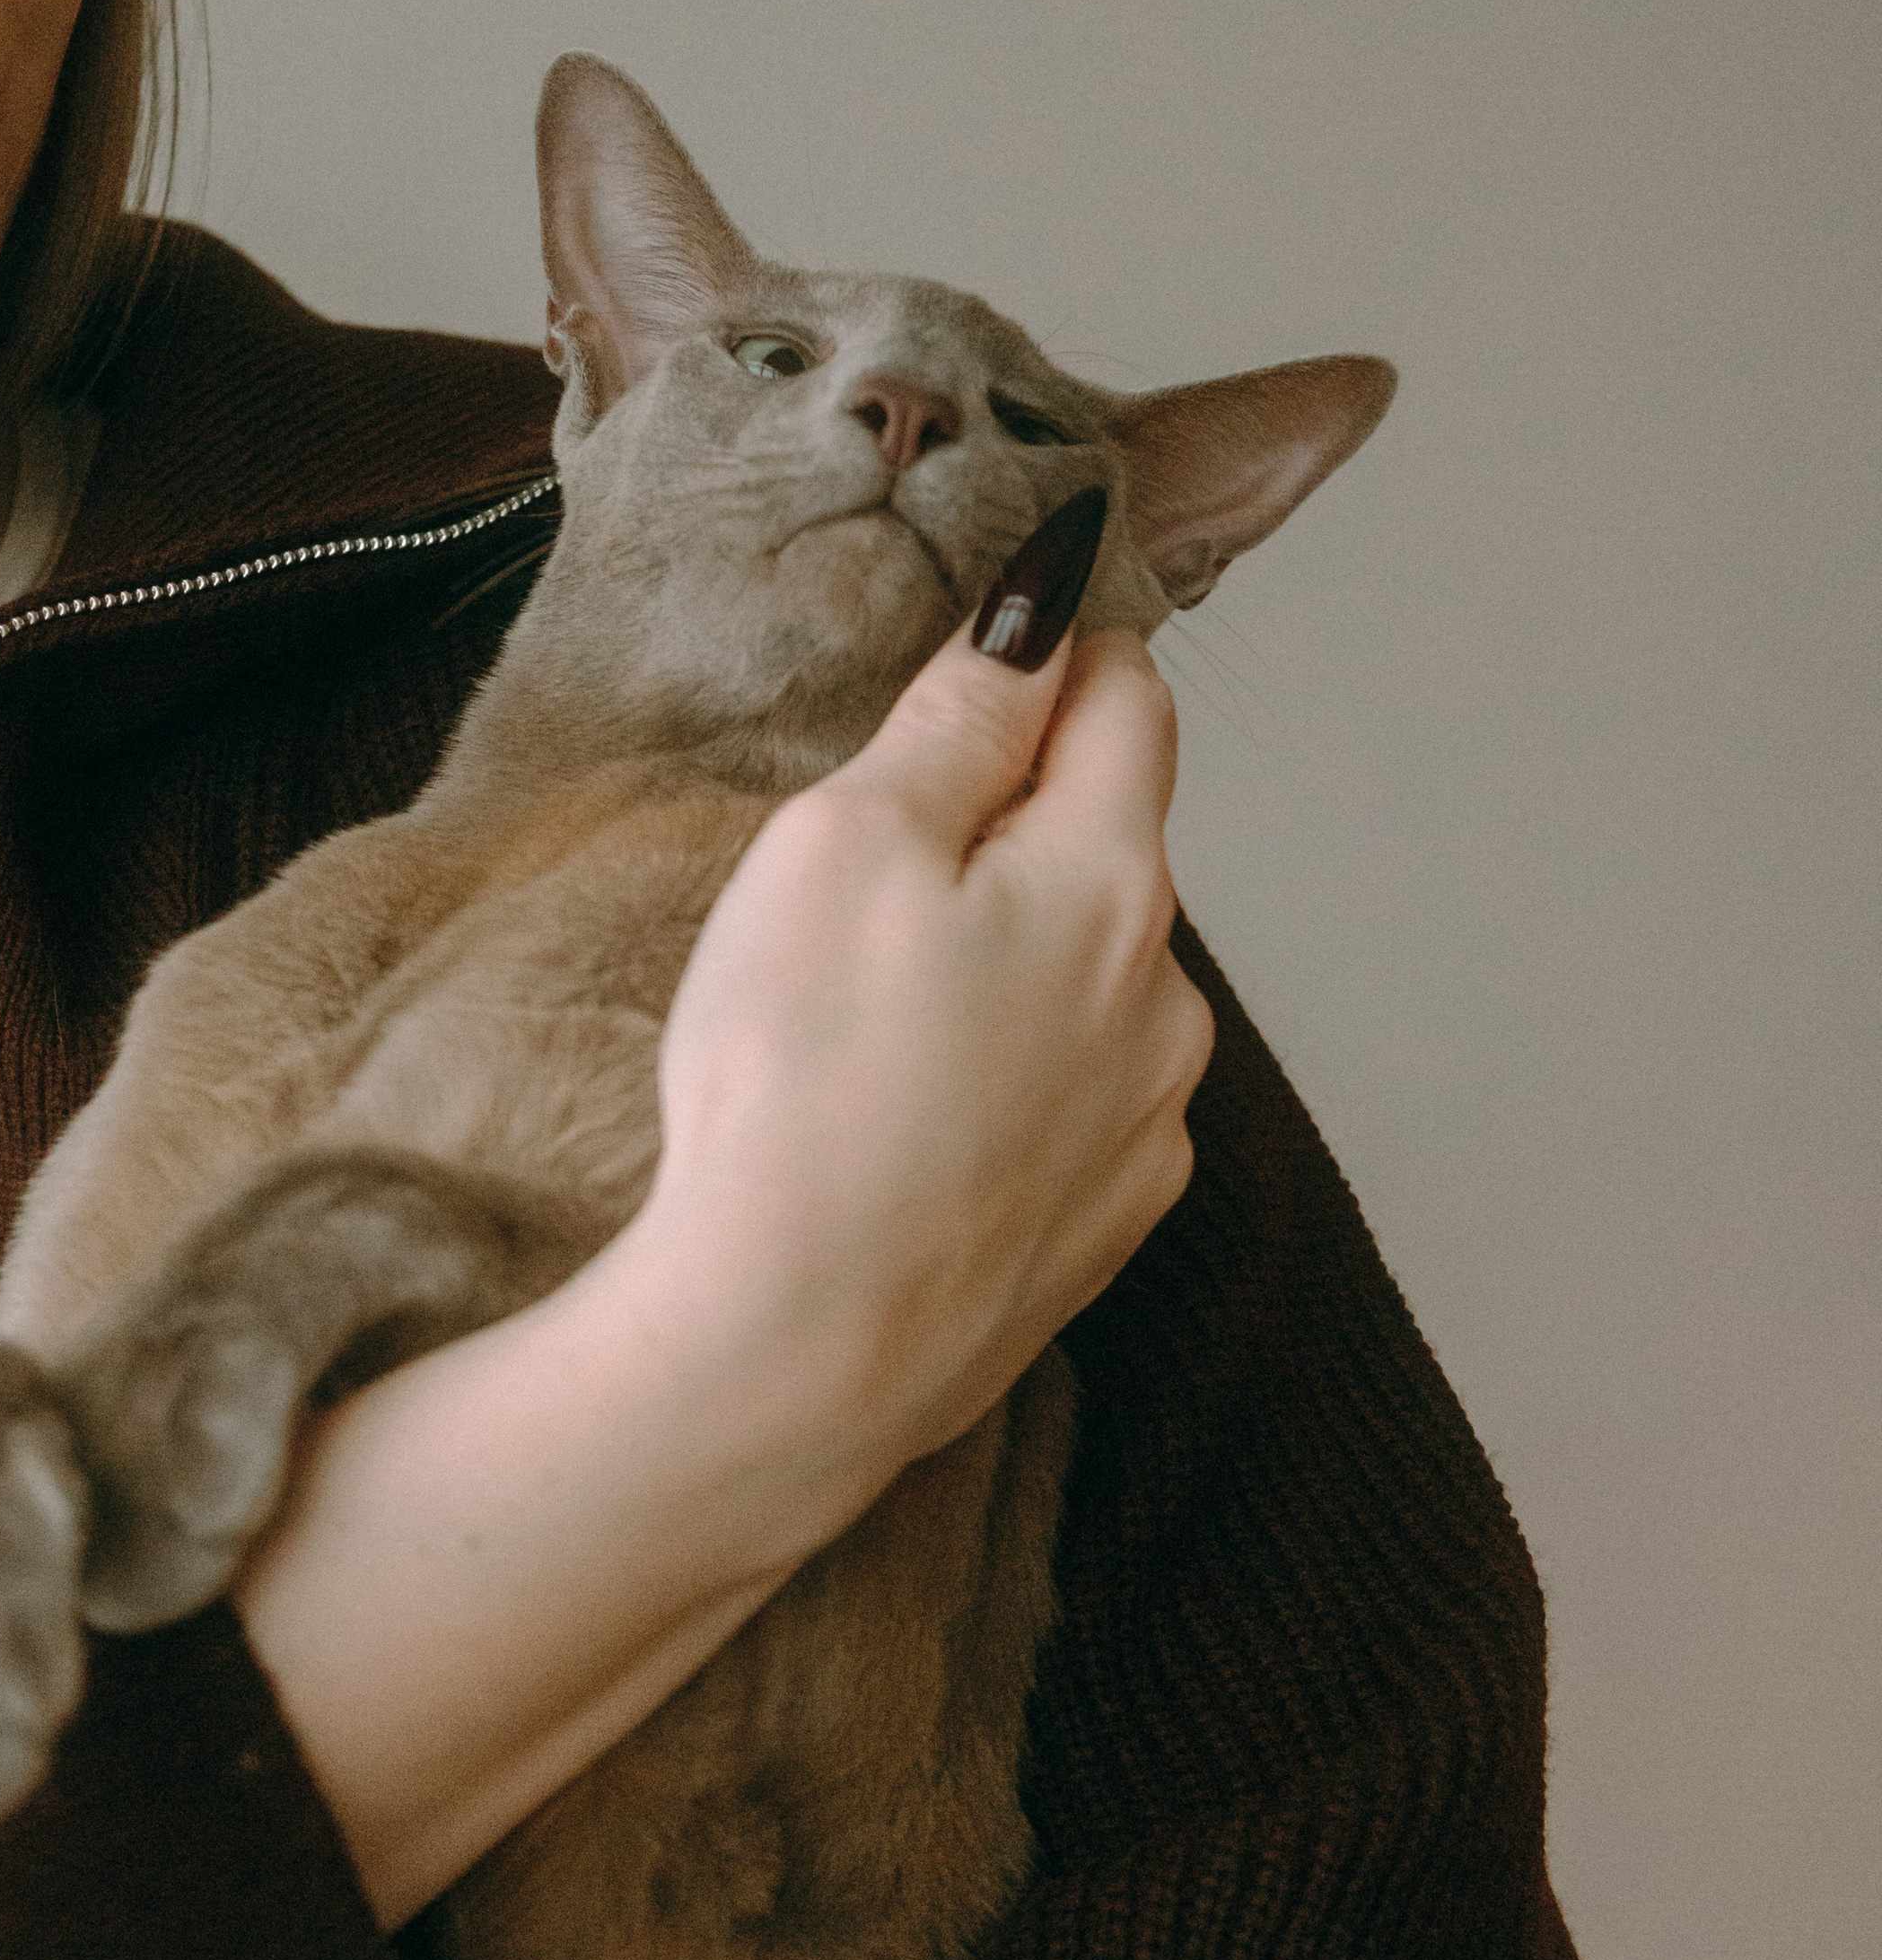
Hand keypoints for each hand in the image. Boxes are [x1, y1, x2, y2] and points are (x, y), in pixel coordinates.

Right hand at [237, 610, 1209, 1923]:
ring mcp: (1143, 1131)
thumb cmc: (800, 1082)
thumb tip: (1044, 605)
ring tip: (875, 1014)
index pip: (1128, 700)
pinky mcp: (1096, 1235)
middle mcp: (1169, 1002)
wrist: (790, 1354)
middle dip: (1017, 823)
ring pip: (1094, 987)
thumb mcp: (848, 843)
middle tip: (875, 855)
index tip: (984, 649)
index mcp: (1115, 880)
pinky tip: (908, 1120)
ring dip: (1016, 965)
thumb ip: (960, 718)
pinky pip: (1070, 1108)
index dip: (1053, 651)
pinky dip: (1007, 1086)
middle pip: (1111, 849)